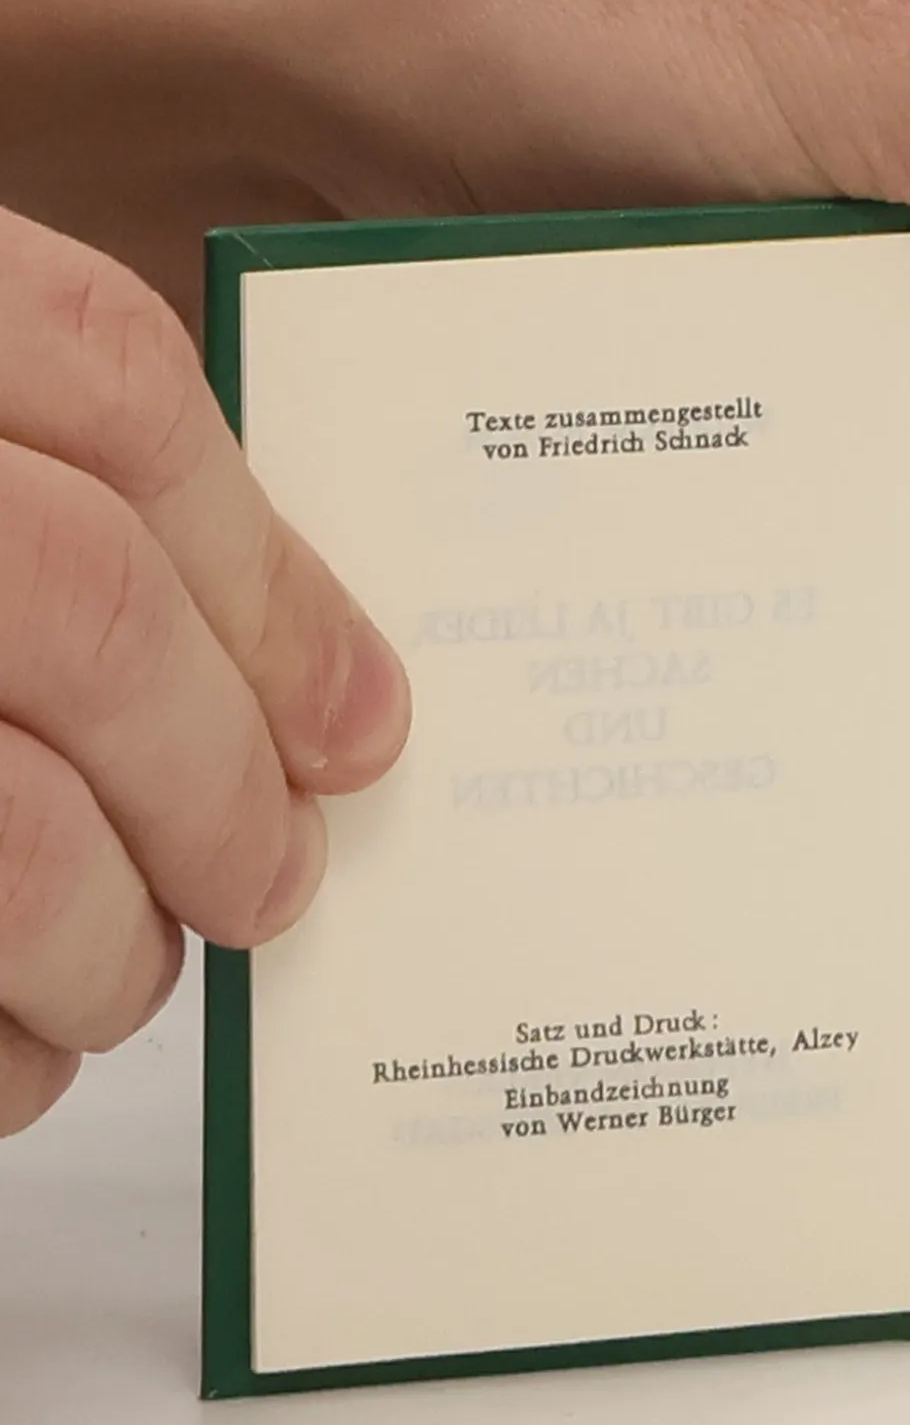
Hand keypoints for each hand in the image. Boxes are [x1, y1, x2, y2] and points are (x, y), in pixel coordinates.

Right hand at [0, 209, 409, 1133]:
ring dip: (106, 942)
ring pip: (5, 837)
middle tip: (271, 881)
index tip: (358, 724)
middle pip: (80, 605)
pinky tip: (10, 1054)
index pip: (99, 370)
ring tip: (127, 976)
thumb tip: (308, 702)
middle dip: (217, 782)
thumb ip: (38, 504)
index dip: (264, 571)